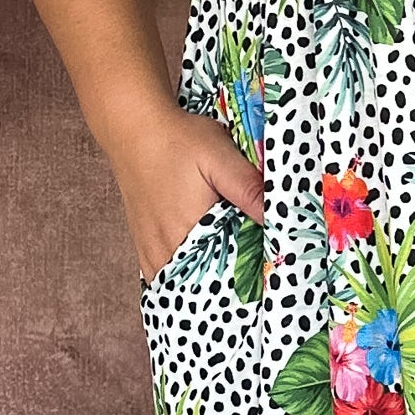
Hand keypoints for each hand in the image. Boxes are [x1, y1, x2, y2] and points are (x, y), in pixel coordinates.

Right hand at [117, 109, 263, 283]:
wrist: (134, 130)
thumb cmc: (178, 140)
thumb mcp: (220, 157)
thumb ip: (248, 189)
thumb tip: (280, 219)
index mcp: (192, 231)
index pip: (230, 274)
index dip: (252, 275)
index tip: (270, 273)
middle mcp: (168, 250)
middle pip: (208, 284)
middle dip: (232, 282)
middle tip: (255, 275)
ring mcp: (153, 252)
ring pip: (187, 284)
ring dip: (208, 281)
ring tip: (232, 274)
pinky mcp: (145, 248)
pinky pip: (168, 278)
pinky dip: (187, 277)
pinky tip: (203, 268)